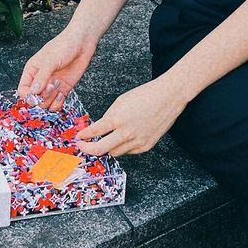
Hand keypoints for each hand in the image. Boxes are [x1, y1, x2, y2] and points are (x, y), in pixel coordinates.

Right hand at [16, 25, 97, 112]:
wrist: (82, 43)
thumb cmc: (63, 46)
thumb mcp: (50, 60)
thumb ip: (41, 77)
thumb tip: (33, 92)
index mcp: (32, 71)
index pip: (23, 90)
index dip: (28, 95)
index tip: (37, 93)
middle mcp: (40, 80)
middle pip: (34, 99)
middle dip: (42, 96)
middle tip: (51, 86)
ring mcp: (52, 86)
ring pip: (45, 103)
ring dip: (51, 98)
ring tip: (58, 84)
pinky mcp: (63, 89)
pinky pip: (56, 104)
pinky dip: (58, 103)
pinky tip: (62, 94)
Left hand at [72, 77, 186, 156]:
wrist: (168, 97)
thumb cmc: (145, 95)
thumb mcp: (121, 101)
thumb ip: (109, 116)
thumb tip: (99, 129)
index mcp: (118, 118)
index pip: (94, 132)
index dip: (83, 136)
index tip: (79, 138)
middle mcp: (126, 133)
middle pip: (101, 149)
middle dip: (88, 149)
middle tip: (83, 146)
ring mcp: (137, 141)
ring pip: (115, 152)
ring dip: (107, 147)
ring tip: (104, 140)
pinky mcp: (146, 146)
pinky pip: (129, 151)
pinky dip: (123, 146)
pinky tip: (124, 138)